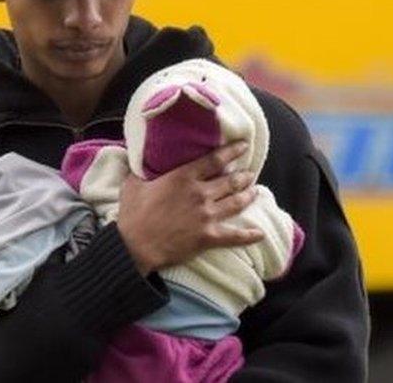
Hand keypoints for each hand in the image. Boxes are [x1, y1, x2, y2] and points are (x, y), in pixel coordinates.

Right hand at [115, 141, 264, 274]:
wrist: (135, 246)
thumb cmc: (132, 215)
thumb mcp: (132, 184)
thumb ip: (140, 169)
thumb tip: (137, 157)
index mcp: (184, 177)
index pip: (215, 160)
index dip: (231, 151)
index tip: (243, 146)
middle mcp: (200, 194)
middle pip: (230, 181)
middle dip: (243, 176)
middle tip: (250, 173)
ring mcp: (207, 216)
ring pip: (236, 203)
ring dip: (248, 196)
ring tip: (255, 192)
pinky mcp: (209, 237)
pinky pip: (235, 236)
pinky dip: (249, 235)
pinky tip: (259, 233)